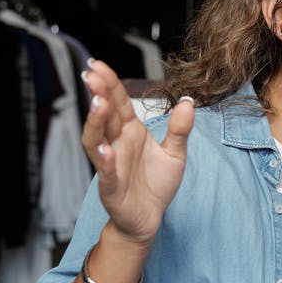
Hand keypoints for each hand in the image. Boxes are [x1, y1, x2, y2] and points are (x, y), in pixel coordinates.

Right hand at [80, 59, 193, 248]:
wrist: (150, 218)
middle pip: (104, 115)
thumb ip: (180, 129)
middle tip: (93, 74)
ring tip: (98, 103)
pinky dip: (104, 160)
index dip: (109, 83)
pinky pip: (105, 172)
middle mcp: (116, 144)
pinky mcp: (111, 187)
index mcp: (130, 132)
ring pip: (96, 140)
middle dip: (98, 94)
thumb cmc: (156, 184)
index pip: (118, 102)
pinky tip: (104, 148)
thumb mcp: (175, 154)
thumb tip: (188, 102)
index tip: (99, 64)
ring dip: (96, 122)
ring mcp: (111, 164)